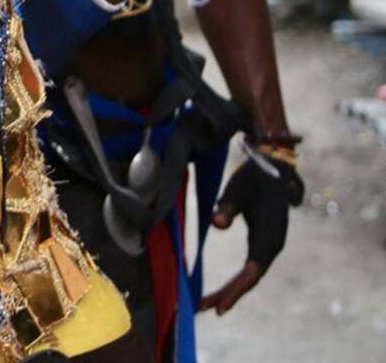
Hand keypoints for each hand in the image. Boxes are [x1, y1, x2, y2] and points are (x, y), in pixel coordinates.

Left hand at [198, 155, 303, 315]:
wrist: (273, 167)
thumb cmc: (253, 177)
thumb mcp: (237, 189)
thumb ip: (228, 206)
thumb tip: (216, 222)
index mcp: (269, 237)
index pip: (251, 272)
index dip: (235, 290)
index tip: (219, 307)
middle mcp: (272, 245)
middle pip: (250, 279)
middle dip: (228, 294)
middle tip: (203, 309)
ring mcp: (269, 245)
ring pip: (251, 275)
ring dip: (232, 290)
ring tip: (207, 304)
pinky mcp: (264, 241)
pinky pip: (251, 267)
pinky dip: (238, 280)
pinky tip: (225, 289)